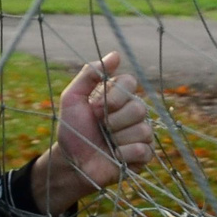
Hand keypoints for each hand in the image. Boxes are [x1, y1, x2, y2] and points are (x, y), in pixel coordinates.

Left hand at [37, 50, 155, 216]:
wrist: (72, 162)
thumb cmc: (72, 130)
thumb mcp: (73, 98)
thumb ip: (90, 74)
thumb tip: (116, 55)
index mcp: (119, 96)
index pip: (130, 82)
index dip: (114, 97)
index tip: (95, 109)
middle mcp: (133, 113)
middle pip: (139, 107)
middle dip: (114, 121)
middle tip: (101, 128)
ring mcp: (141, 134)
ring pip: (143, 129)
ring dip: (118, 139)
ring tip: (108, 143)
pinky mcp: (143, 155)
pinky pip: (143, 150)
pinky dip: (124, 154)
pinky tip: (115, 156)